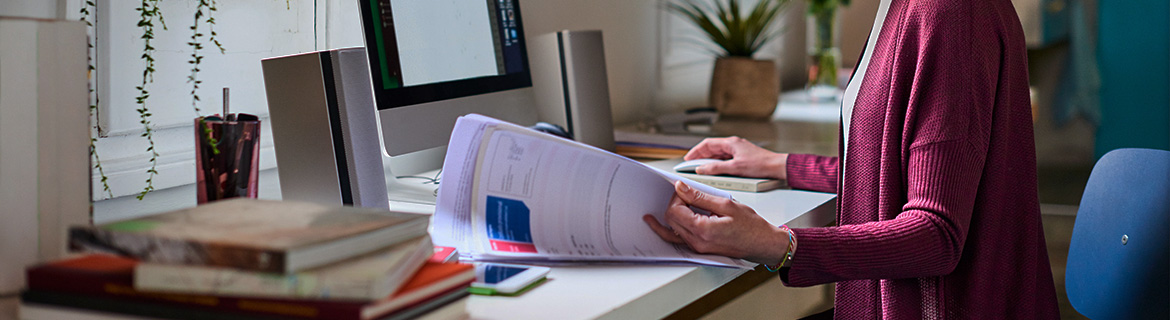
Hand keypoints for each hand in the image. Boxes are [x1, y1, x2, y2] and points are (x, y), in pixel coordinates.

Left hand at [642, 181, 788, 265]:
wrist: (763, 244)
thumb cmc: (751, 226)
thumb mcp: (726, 205)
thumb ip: (700, 196)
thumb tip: (681, 188)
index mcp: (702, 230)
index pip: (675, 210)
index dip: (677, 197)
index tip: (684, 189)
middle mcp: (697, 242)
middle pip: (670, 220)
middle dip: (673, 204)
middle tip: (684, 195)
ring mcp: (697, 248)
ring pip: (671, 232)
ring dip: (669, 216)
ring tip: (657, 211)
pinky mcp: (700, 249)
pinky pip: (679, 240)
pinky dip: (670, 230)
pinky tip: (661, 225)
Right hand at [684, 136, 787, 179]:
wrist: (776, 167)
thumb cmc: (761, 165)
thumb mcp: (735, 168)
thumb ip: (716, 168)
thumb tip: (702, 169)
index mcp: (731, 143)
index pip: (707, 144)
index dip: (695, 151)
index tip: (687, 159)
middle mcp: (734, 144)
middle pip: (712, 148)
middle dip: (700, 156)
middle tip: (691, 165)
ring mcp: (738, 151)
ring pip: (718, 154)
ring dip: (709, 160)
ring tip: (701, 169)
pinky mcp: (742, 157)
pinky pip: (725, 159)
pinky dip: (717, 164)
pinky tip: (715, 171)